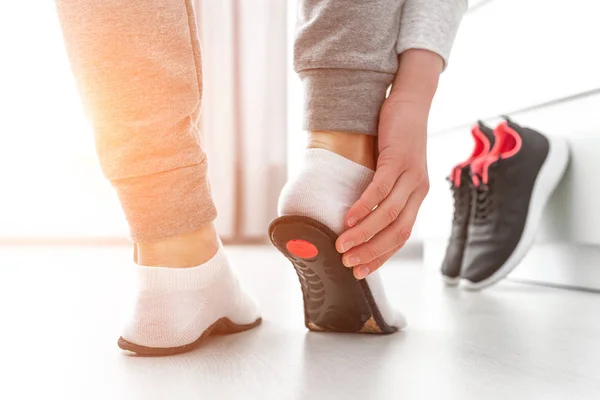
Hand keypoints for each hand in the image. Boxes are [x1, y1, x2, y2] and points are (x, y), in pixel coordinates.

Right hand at [335, 49, 442, 278]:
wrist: (411, 104)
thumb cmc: (396, 139)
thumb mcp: (391, 171)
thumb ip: (381, 193)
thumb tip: (355, 216)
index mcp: (417, 198)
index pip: (401, 236)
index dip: (381, 256)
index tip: (361, 271)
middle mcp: (419, 191)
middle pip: (397, 232)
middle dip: (371, 252)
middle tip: (348, 264)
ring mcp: (411, 176)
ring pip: (388, 215)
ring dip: (364, 234)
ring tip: (342, 245)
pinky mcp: (398, 160)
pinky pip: (381, 189)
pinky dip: (364, 206)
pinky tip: (349, 218)